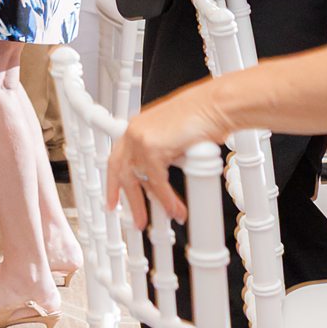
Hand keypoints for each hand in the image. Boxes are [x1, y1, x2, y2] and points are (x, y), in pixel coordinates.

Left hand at [104, 81, 231, 228]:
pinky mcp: (152, 148)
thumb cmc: (202, 117)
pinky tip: (175, 209)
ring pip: (139, 181)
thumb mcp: (175, 138)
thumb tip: (163, 182)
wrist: (214, 106)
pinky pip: (157, 183)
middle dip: (131, 201)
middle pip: (123, 174)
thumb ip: (164, 156)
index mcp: (137, 128)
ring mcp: (140, 139)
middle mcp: (135, 132)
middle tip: (137, 221)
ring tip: (160, 220)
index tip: (113, 201)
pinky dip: (167, 199)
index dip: (113, 183)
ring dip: (149, 205)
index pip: (117, 159)